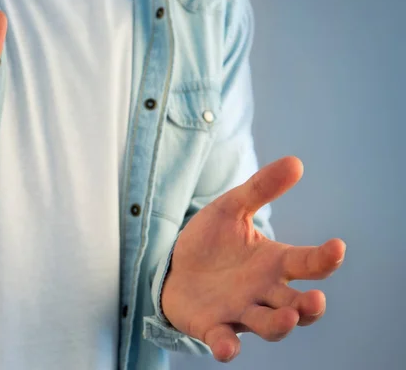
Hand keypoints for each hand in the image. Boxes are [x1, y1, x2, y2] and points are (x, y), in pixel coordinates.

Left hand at [161, 157, 345, 361]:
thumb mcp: (231, 208)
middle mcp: (263, 292)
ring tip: (288, 318)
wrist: (174, 265)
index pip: (307, 264)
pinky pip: (223, 341)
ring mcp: (239, 311)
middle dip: (308, 307)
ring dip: (280, 325)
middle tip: (315, 300)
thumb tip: (296, 161)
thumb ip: (260, 189)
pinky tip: (226, 347)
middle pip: (296, 305)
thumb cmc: (212, 241)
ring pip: (268, 326)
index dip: (324, 259)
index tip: (336, 247)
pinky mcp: (212, 326)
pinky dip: (227, 347)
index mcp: (273, 263)